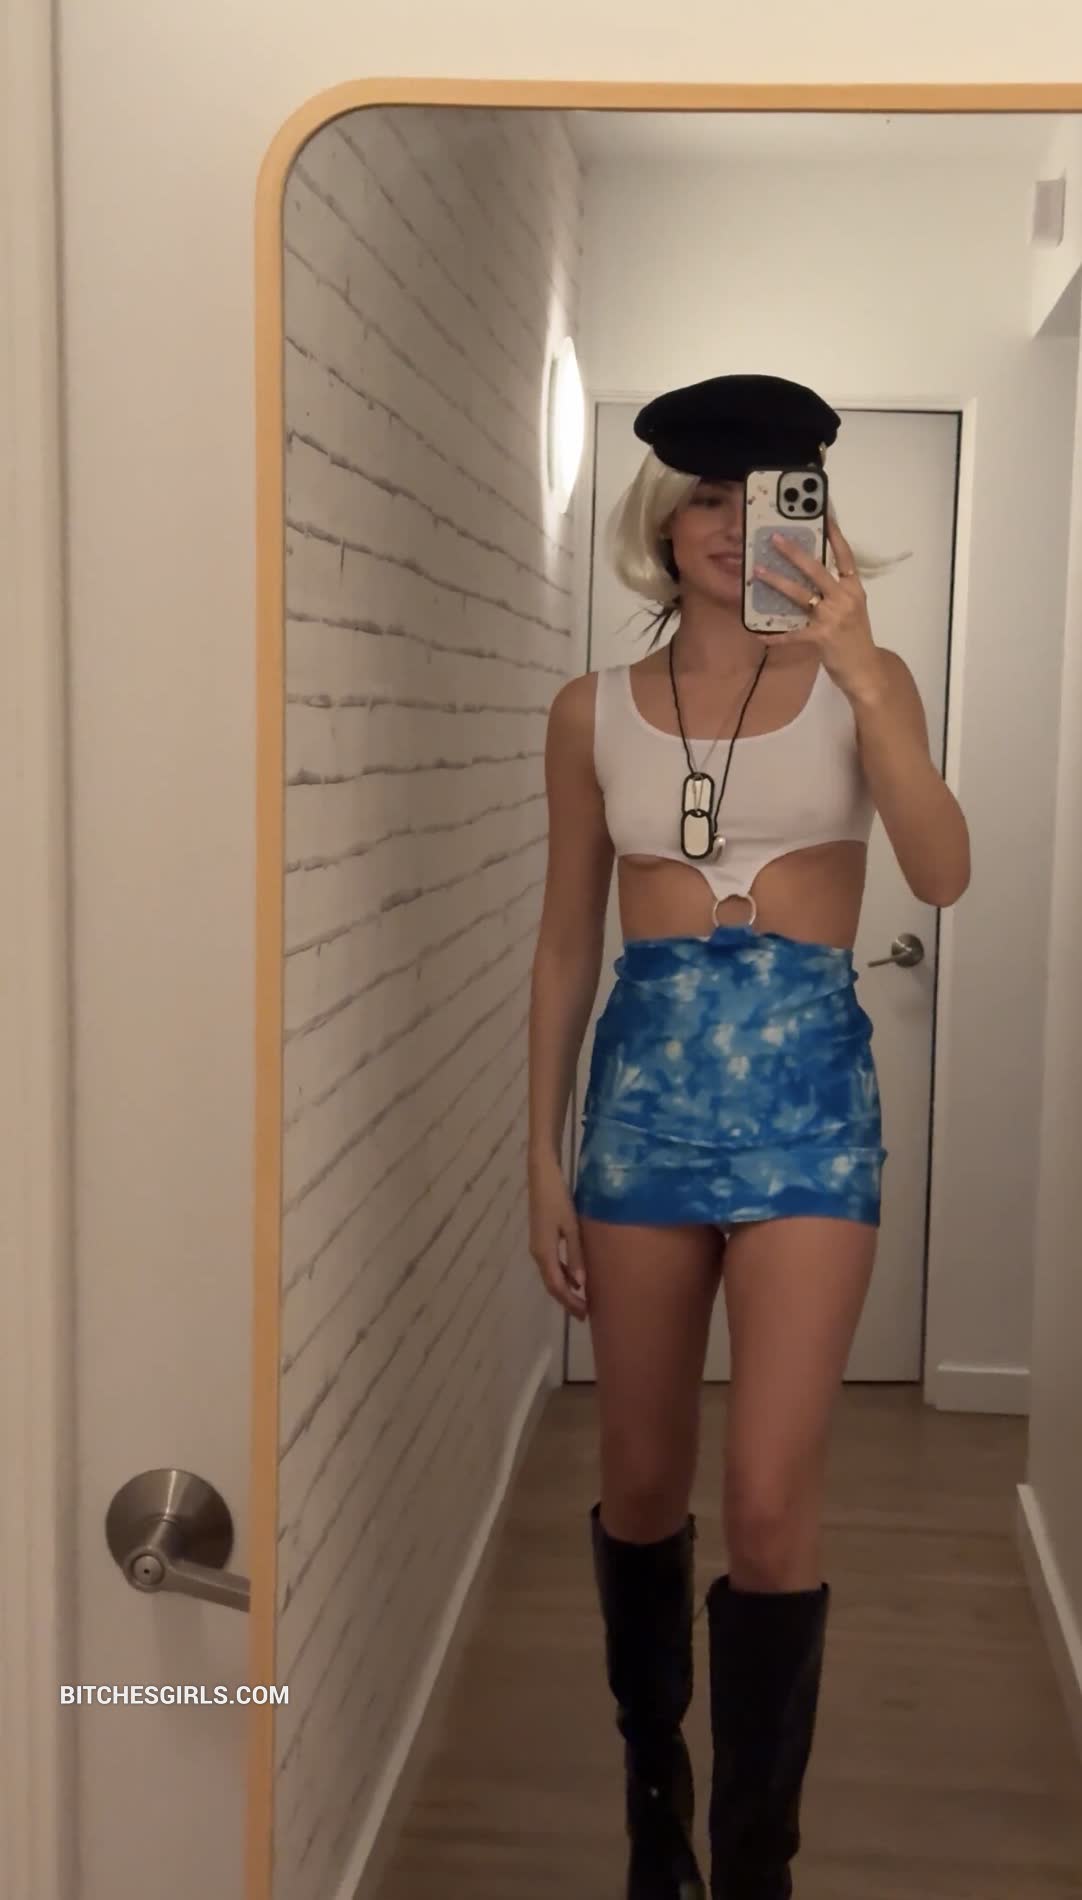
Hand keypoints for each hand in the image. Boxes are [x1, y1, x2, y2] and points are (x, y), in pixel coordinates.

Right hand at [528, 1152, 587, 1321]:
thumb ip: (576, 1255)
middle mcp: (538, 1253)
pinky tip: (576, 1277)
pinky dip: (563, 1275)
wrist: (542, 1176)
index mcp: (544, 1252)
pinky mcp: (541, 1239)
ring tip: (582, 1300)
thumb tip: (581, 1284)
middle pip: (552, 1284)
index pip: (557, 1286)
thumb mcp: (571, 1227)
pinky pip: (551, 1264)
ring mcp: (538, 1246)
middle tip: (585, 1314)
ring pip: (551, 1276)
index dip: (570, 1302)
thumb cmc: (558, 1199)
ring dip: (566, 1289)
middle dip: (568, 1300)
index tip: (585, 1315)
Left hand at [753, 515, 888, 705]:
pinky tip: (759, 633)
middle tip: (775, 538)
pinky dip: (776, 634)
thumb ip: (836, 591)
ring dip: (777, 582)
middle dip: (794, 552)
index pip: (845, 556)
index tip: (823, 514)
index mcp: (854, 588)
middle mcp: (845, 598)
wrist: (866, 669)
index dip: (835, 535)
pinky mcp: (821, 638)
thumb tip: (808, 574)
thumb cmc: (856, 637)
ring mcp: (833, 618)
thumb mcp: (853, 608)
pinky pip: (793, 634)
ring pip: (800, 594)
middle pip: (816, 569)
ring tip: (758, 571)